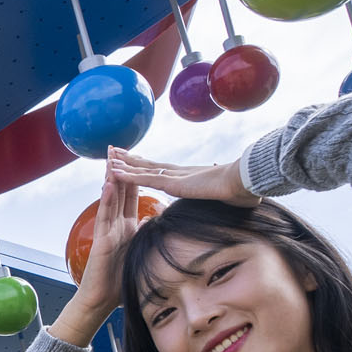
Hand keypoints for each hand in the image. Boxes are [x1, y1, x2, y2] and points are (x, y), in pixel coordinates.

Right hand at [55, 162, 147, 341]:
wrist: (100, 302)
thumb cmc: (118, 282)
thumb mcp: (140, 255)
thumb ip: (146, 238)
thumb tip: (158, 225)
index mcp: (127, 227)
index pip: (132, 196)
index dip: (136, 175)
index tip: (138, 156)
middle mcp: (116, 225)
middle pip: (119, 191)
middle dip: (120, 168)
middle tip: (118, 145)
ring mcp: (107, 231)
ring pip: (110, 199)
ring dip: (111, 176)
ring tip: (111, 156)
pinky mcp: (102, 241)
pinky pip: (105, 216)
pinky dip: (107, 199)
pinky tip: (109, 183)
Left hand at [106, 147, 256, 206]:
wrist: (244, 183)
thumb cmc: (239, 190)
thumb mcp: (225, 197)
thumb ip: (221, 197)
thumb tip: (232, 200)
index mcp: (187, 177)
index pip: (160, 169)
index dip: (145, 165)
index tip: (133, 159)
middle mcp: (177, 173)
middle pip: (147, 164)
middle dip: (129, 159)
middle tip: (114, 151)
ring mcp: (173, 177)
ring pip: (142, 169)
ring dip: (123, 164)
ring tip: (107, 157)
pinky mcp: (172, 183)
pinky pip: (144, 179)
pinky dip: (128, 175)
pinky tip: (114, 172)